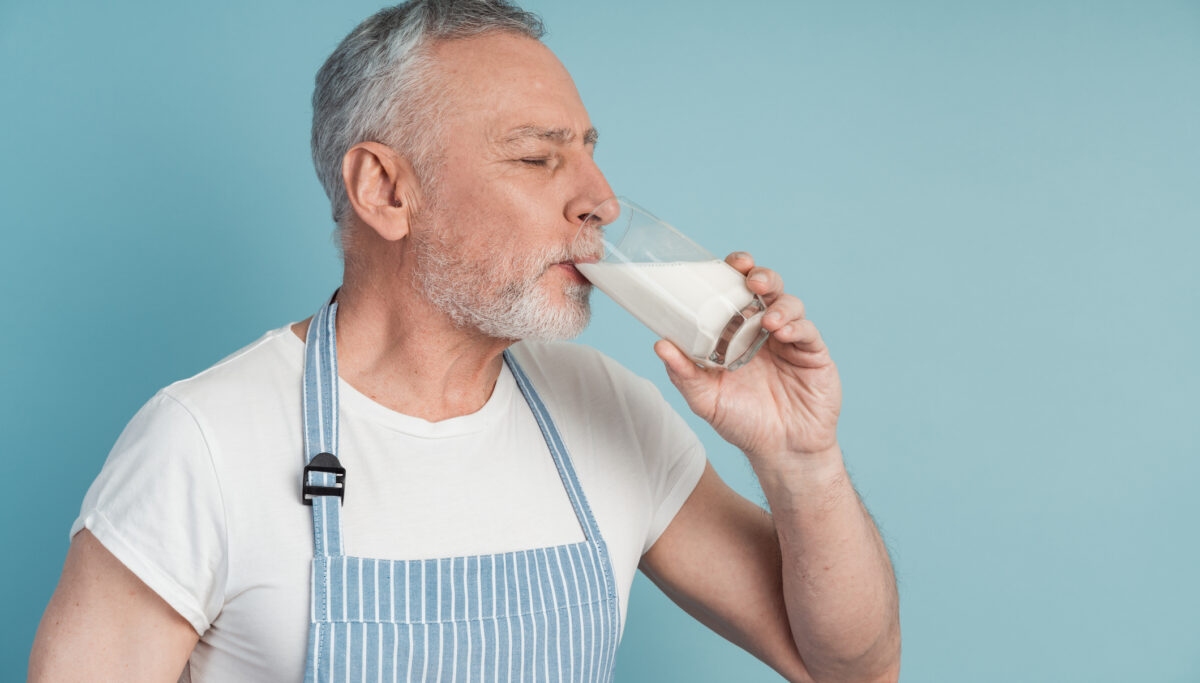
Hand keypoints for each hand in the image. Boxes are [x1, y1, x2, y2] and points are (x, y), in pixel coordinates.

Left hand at [654, 252, 841, 460]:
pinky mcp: (814, 355)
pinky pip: (808, 331)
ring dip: (778, 303)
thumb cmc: (742, 423)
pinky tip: (782, 332)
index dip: (736, 272)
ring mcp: (791, 341)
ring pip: (790, 304)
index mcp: (738, 333)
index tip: (729, 263)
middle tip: (751, 279)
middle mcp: (765, 331)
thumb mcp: (706, 399)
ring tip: (767, 319)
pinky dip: (796, 326)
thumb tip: (659, 344)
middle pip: (768, 289)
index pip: (738, 292)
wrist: (781, 452)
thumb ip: (684, 373)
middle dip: (761, 276)